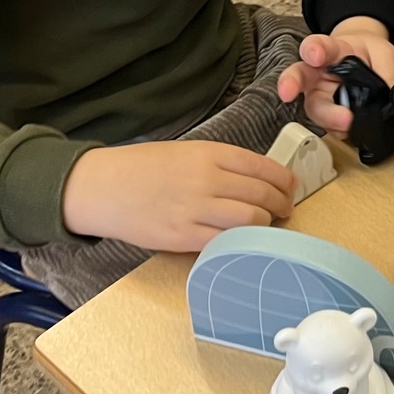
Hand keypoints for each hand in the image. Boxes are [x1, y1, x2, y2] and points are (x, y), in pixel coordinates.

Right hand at [61, 139, 293, 251]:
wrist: (102, 187)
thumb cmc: (142, 167)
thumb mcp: (184, 151)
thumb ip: (219, 163)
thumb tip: (256, 179)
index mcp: (208, 153)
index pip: (262, 167)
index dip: (284, 180)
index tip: (291, 187)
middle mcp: (206, 180)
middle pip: (262, 195)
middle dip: (281, 205)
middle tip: (285, 210)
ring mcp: (195, 210)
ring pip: (250, 221)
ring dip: (266, 225)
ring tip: (268, 226)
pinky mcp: (183, 237)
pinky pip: (225, 242)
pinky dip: (241, 242)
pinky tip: (244, 241)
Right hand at [278, 17, 393, 136]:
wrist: (367, 62)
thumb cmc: (369, 55)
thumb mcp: (384, 55)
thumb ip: (387, 72)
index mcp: (331, 50)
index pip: (317, 45)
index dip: (313, 49)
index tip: (314, 55)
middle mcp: (318, 72)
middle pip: (299, 76)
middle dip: (291, 84)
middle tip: (287, 92)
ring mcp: (320, 95)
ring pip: (312, 106)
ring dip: (325, 117)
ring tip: (345, 123)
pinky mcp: (327, 114)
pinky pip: (328, 124)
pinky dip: (338, 129)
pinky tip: (350, 130)